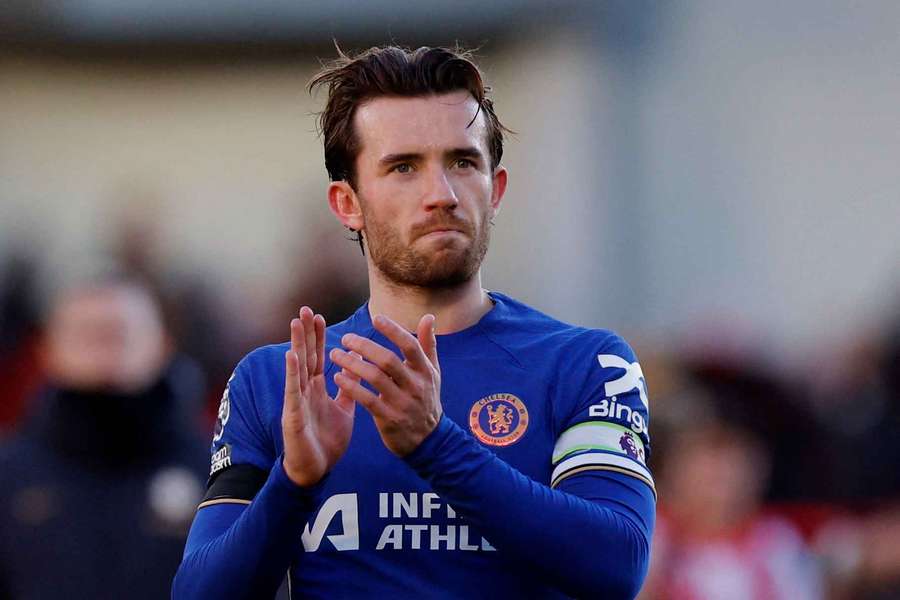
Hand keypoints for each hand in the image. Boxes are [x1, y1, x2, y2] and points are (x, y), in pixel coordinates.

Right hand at [282, 306, 355, 486]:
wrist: (317, 470)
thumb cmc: (326, 440)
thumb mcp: (343, 409)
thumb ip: (348, 388)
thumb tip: (358, 368)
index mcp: (316, 389)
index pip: (318, 357)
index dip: (318, 337)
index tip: (319, 316)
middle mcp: (304, 390)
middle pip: (305, 356)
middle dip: (305, 333)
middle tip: (305, 309)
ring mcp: (297, 401)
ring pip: (297, 368)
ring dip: (296, 344)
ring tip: (296, 322)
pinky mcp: (293, 415)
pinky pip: (293, 391)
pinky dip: (292, 373)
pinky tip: (291, 355)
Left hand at [330, 314, 440, 456]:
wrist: (428, 439)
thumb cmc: (426, 399)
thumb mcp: (432, 373)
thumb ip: (428, 344)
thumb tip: (428, 317)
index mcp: (425, 371)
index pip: (410, 345)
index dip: (393, 331)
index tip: (375, 319)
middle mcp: (415, 385)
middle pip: (388, 360)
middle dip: (364, 347)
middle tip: (346, 338)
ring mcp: (402, 403)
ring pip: (375, 378)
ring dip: (352, 364)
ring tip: (335, 355)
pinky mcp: (389, 418)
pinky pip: (367, 399)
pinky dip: (351, 387)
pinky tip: (338, 378)